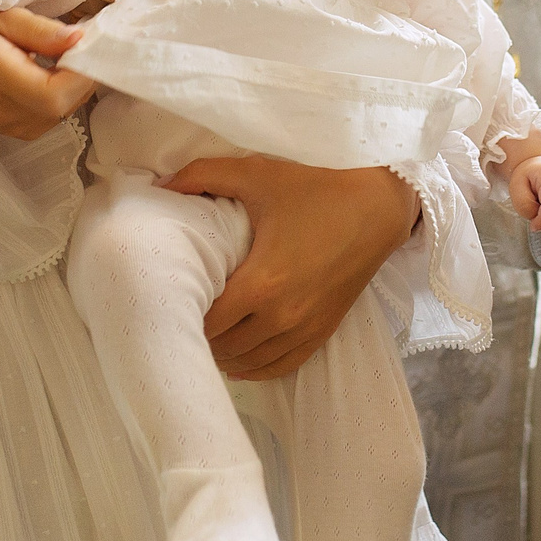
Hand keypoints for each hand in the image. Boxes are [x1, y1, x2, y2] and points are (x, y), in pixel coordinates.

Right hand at [0, 6, 91, 146]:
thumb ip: (39, 30)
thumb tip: (80, 37)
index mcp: (9, 86)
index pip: (63, 89)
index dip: (84, 65)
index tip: (88, 39)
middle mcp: (20, 116)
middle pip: (74, 99)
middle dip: (85, 68)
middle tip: (79, 41)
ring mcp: (25, 129)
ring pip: (72, 105)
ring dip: (76, 78)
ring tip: (63, 53)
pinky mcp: (29, 132)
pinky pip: (62, 111)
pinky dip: (65, 90)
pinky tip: (52, 70)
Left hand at [160, 156, 417, 380]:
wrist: (378, 208)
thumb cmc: (317, 190)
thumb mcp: (258, 174)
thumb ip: (204, 174)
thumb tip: (162, 184)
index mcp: (261, 284)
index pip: (207, 322)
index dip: (183, 314)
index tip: (169, 300)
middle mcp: (282, 317)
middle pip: (224, 347)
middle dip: (199, 335)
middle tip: (182, 315)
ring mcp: (304, 329)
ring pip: (249, 363)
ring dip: (223, 354)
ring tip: (204, 335)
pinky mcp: (321, 332)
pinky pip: (280, 366)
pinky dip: (254, 367)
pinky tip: (238, 357)